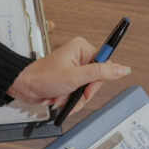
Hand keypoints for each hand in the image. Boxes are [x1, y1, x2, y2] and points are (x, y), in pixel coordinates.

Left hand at [6, 37, 130, 112]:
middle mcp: (80, 57)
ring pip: (87, 89)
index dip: (98, 80)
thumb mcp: (75, 77)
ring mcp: (75, 69)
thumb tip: (123, 69)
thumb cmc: (43, 78)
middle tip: (73, 93)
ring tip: (62, 96)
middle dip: (83, 92)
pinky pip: (79, 94)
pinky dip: (70, 100)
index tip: (88, 87)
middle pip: (97, 80)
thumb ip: (101, 73)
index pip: (105, 64)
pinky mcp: (69, 80)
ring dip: (75, 98)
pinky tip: (61, 99)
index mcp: (82, 48)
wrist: (25, 87)